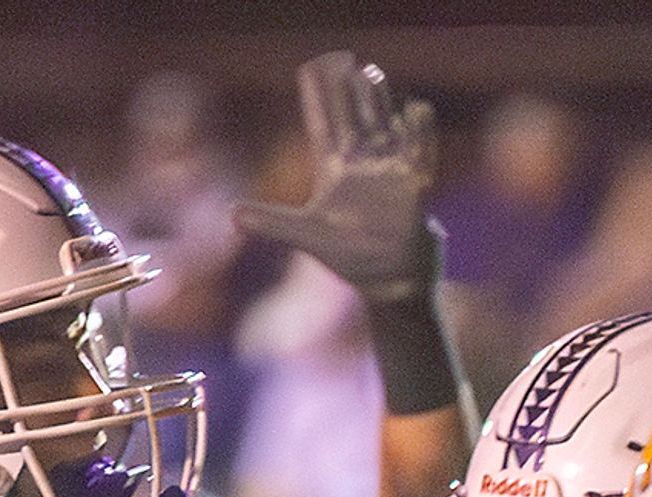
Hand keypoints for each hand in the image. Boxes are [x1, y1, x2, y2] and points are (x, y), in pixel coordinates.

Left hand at [234, 52, 439, 298]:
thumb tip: (232, 215)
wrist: (388, 280)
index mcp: (333, 169)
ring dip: (379, 102)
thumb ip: (271, 222)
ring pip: (384, 126)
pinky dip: (419, 133)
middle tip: (346, 60)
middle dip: (350, 90)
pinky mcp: (413, 187)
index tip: (314, 65)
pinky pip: (418, 153)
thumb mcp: (305, 235)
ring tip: (373, 73)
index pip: (323, 123)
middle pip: (354, 117)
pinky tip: (416, 110)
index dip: (318, 95)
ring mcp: (388, 173)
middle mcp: (361, 165)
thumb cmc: (348, 256)